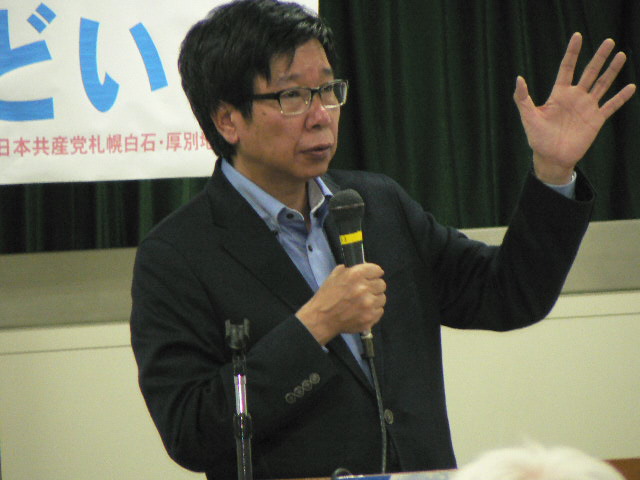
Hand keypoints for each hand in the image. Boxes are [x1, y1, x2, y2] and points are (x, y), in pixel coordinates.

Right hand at [296, 263, 385, 344]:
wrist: (322, 319)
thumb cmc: (327, 296)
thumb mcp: (334, 276)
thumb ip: (350, 270)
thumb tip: (364, 269)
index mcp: (355, 275)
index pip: (377, 270)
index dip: (373, 273)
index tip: (372, 276)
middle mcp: (364, 288)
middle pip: (381, 284)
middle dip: (374, 286)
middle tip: (366, 291)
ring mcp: (369, 304)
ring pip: (382, 298)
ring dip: (375, 299)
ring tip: (364, 302)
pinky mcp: (370, 317)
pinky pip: (380, 311)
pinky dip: (373, 311)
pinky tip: (363, 311)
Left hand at [513, 32, 635, 183]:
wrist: (552, 158)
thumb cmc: (538, 138)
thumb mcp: (528, 117)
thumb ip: (522, 98)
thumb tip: (519, 78)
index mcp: (559, 94)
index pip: (567, 68)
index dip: (572, 52)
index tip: (577, 36)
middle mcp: (575, 97)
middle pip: (589, 72)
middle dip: (599, 57)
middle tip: (609, 41)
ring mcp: (587, 107)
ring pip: (603, 84)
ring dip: (612, 70)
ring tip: (621, 55)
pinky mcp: (596, 120)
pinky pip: (611, 105)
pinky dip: (621, 97)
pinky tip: (631, 87)